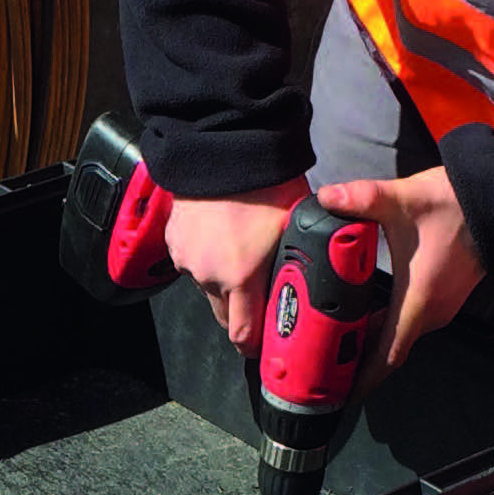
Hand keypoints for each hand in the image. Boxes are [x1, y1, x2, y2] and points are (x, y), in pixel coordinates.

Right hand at [163, 182, 310, 352]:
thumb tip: (318, 276)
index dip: (254, 346)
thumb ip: (300, 258)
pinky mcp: (174, 245)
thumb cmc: (264, 181)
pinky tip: (220, 238)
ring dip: (223, 283)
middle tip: (260, 299)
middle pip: (224, 316)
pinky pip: (192, 264)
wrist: (223, 148)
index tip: (263, 346)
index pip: (242, 335)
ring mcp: (188, 261)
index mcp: (242, 276)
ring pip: (208, 289)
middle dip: (241, 314)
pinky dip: (206, 260)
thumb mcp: (295, 223)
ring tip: (240, 254)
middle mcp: (210, 276)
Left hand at [313, 166, 484, 393]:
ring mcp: (439, 306)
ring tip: (333, 346)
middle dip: (355, 363)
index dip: (361, 380)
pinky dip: (384, 326)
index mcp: (417, 303)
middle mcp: (430, 314)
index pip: (387, 358)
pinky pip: (408, 322)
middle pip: (387, 352)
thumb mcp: (403, 199)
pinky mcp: (442, 295)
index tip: (338, 396)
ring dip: (369, 344)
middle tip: (320, 367)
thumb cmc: (456, 205)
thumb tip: (326, 196)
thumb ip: (363, 198)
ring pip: (398, 336)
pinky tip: (361, 317)